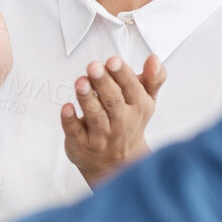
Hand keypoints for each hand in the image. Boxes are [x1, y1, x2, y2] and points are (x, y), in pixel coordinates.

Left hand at [60, 55, 167, 187]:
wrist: (116, 162)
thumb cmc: (128, 123)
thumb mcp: (145, 100)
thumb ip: (152, 78)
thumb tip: (154, 59)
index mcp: (138, 107)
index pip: (131, 88)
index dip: (121, 74)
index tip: (112, 61)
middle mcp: (120, 122)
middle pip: (112, 101)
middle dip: (103, 83)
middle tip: (93, 67)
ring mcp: (100, 135)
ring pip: (94, 116)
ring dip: (87, 98)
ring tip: (81, 82)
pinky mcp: (81, 144)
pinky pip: (75, 131)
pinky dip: (70, 119)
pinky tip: (67, 107)